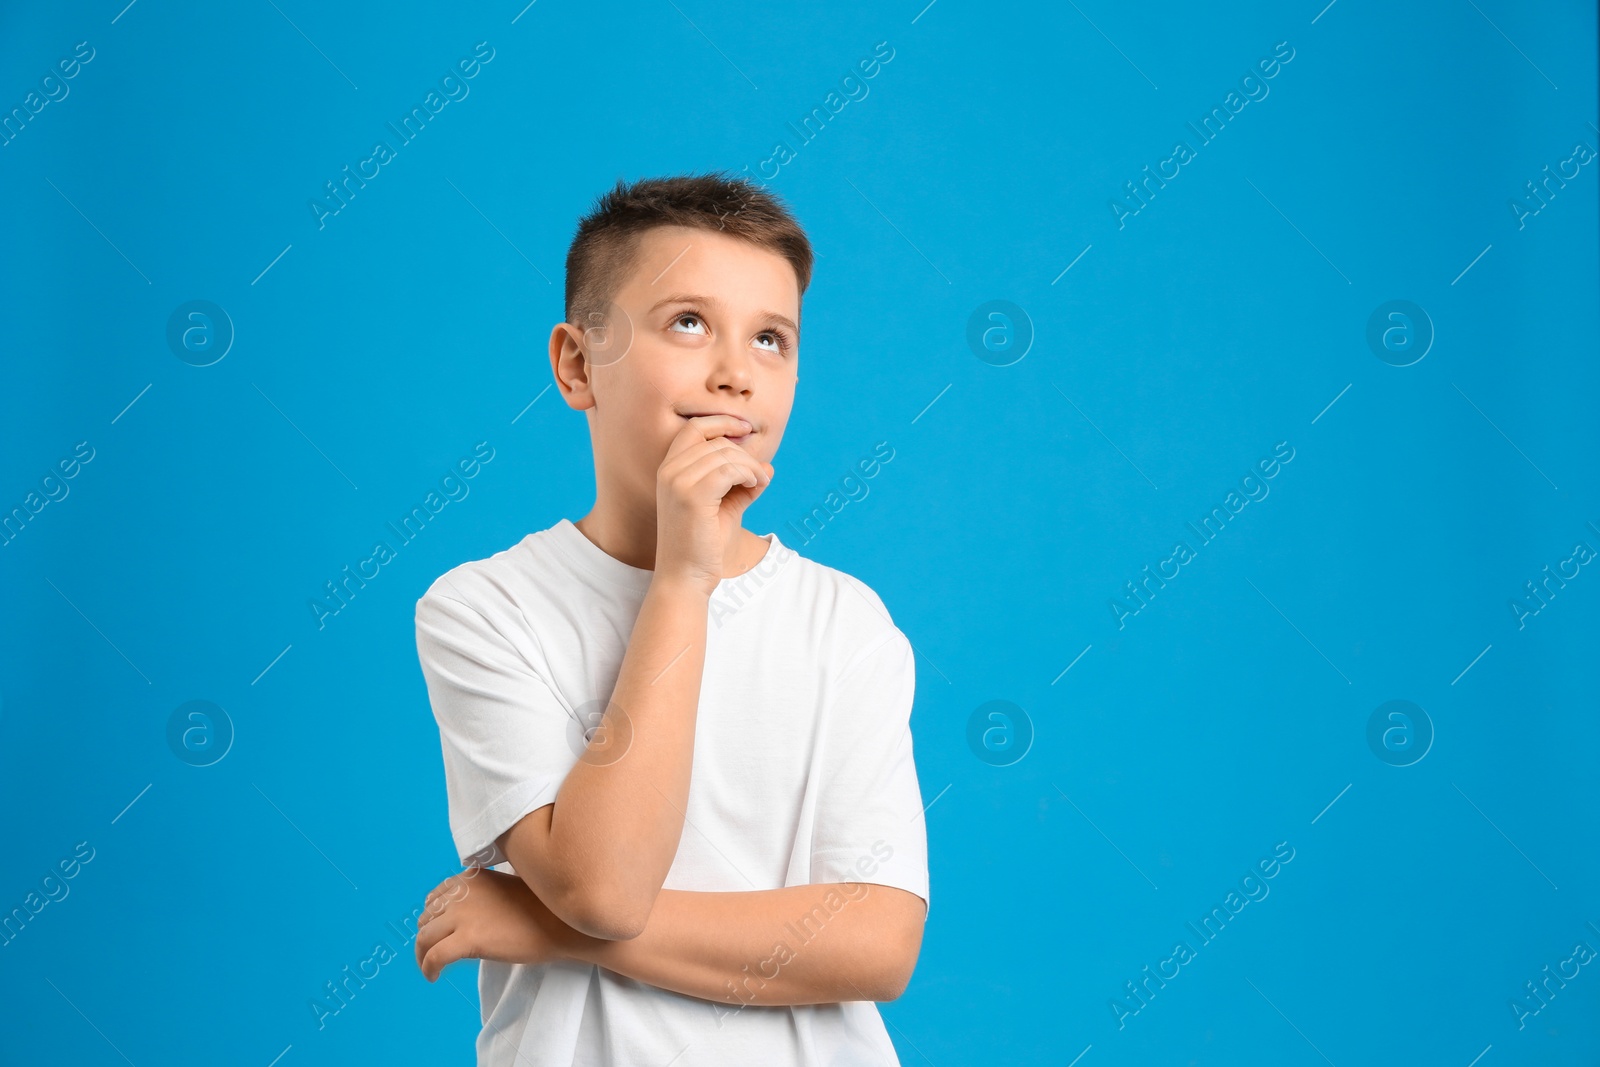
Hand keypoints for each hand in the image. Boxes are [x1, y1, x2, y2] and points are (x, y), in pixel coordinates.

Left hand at [414, 868, 572, 981]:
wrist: (560, 924)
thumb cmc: (540, 909)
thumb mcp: (503, 889)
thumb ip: (479, 896)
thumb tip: (462, 916)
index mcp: (470, 878)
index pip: (434, 897)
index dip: (432, 918)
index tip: (438, 933)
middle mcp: (462, 892)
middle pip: (426, 918)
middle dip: (426, 937)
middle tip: (434, 953)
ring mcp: (463, 915)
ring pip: (424, 938)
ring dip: (422, 955)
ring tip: (430, 968)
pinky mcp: (468, 939)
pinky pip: (434, 957)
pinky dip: (427, 969)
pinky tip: (433, 977)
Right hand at [655, 414, 773, 594]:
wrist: (686, 577)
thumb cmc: (704, 544)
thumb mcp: (725, 506)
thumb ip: (741, 484)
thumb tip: (767, 464)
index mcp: (669, 470)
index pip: (694, 429)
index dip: (721, 422)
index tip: (745, 428)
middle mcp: (669, 471)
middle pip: (716, 442)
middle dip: (745, 455)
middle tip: (761, 475)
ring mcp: (677, 482)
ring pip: (726, 455)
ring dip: (751, 466)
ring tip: (760, 482)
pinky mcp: (691, 495)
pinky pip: (729, 470)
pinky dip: (748, 474)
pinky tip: (755, 485)